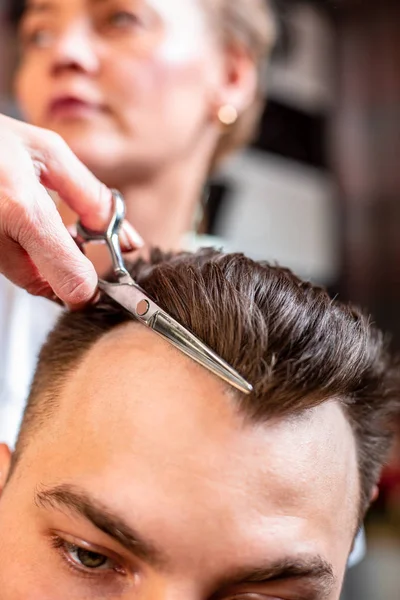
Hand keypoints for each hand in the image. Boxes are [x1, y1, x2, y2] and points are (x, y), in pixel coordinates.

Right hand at [0, 114, 142, 306]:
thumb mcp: (47, 153)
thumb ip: (91, 198)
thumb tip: (127, 240)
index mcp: (21, 210)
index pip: (72, 282)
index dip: (92, 288)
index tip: (101, 278)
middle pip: (48, 289)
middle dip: (65, 269)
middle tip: (68, 238)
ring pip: (26, 279)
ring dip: (41, 261)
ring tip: (34, 221)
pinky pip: (5, 266)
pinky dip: (20, 253)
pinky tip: (16, 224)